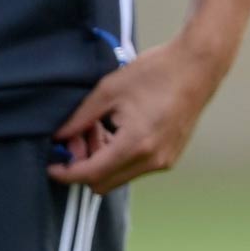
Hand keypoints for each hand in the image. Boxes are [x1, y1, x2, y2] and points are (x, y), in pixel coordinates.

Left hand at [47, 36, 223, 192]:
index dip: (66, 173)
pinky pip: (136, 168)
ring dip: (103, 161)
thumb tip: (59, 137)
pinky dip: (121, 157)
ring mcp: (164, 161)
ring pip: (119, 176)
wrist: (198, 66)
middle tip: (79, 138)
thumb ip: (80, 117)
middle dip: (85, 166)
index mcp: (135, 144)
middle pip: (103, 183)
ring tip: (101, 127)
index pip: (91, 174)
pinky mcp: (171, 156)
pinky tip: (120, 129)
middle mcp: (152, 160)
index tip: (52, 166)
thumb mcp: (110, 89)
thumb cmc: (155, 72)